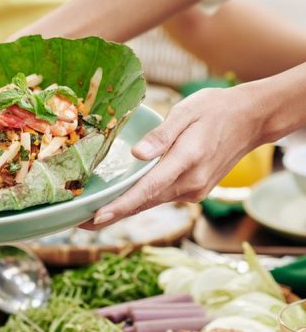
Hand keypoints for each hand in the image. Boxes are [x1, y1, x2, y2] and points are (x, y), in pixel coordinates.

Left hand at [90, 85, 264, 226]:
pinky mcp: (195, 191)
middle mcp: (191, 183)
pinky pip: (161, 197)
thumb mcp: (186, 111)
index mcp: (187, 161)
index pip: (147, 189)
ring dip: (124, 210)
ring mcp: (195, 190)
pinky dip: (141, 200)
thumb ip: (161, 135)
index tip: (97, 217)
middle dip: (112, 214)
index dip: (120, 206)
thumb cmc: (216, 109)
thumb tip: (137, 153)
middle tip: (79, 222)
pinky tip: (121, 201)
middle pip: (144, 202)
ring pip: (152, 202)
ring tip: (92, 216)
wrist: (253, 119)